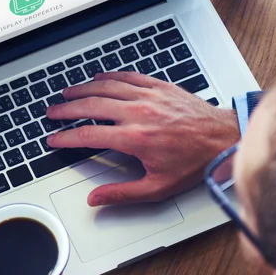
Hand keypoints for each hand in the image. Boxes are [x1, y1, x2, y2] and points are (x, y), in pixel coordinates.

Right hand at [46, 72, 239, 206]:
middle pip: (91, 106)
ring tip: (67, 93)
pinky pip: (127, 76)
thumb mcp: (158, 187)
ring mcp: (148, 96)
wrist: (223, 138)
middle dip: (66, 109)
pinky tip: (98, 77)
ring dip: (82, 89)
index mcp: (135, 138)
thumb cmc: (194, 162)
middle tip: (52, 112)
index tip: (54, 139)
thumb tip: (96, 198)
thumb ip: (122, 193)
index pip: (89, 135)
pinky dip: (109, 76)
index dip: (66, 137)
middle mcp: (138, 113)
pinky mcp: (158, 86)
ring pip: (106, 87)